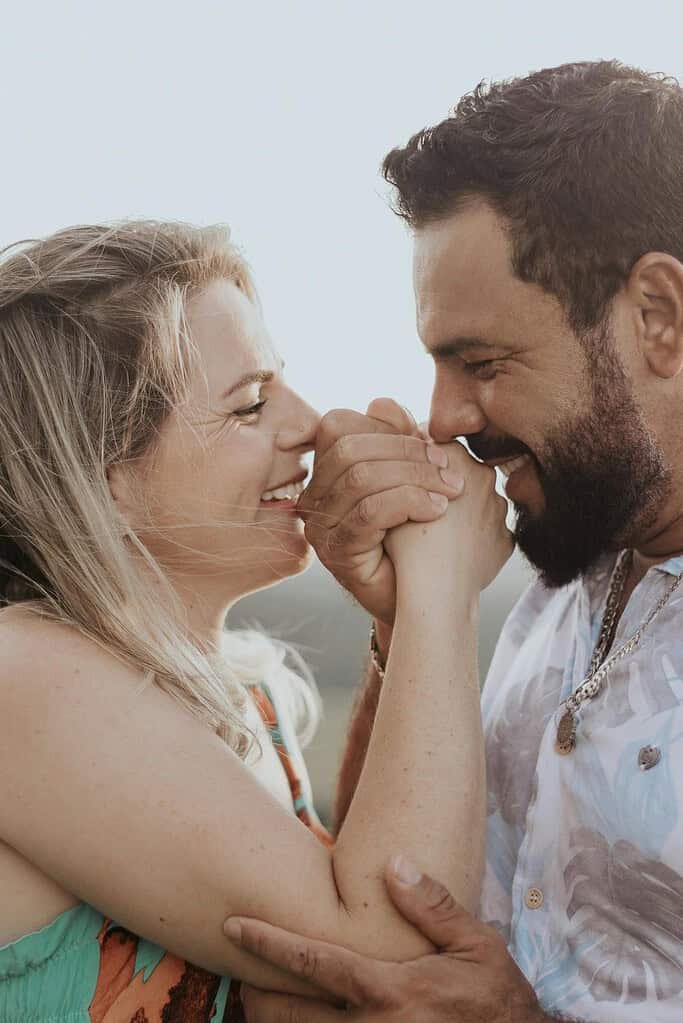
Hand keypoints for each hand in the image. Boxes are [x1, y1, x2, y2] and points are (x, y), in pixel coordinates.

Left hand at [226, 859, 545, 1022]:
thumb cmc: (498, 1002)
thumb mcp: (476, 945)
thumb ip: (432, 905)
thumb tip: (393, 863)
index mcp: (389, 990)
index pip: (314, 961)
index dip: (268, 942)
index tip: (235, 925)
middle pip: (288, 1014)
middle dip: (256, 993)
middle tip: (241, 972)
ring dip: (272, 1022)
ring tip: (257, 1002)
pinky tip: (301, 1021)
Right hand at [298, 398, 465, 624]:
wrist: (424, 602)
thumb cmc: (419, 539)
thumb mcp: (411, 480)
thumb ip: (397, 441)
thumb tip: (385, 402)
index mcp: (327, 472)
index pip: (339, 425)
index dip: (389, 428)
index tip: (435, 447)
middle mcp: (315, 497)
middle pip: (350, 447)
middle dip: (408, 452)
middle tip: (450, 470)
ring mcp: (321, 527)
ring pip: (361, 477)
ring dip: (415, 477)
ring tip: (450, 491)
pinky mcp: (338, 553)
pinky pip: (369, 511)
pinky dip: (408, 502)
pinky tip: (436, 510)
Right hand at [383, 443, 512, 594]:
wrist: (435, 589)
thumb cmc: (404, 542)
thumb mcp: (391, 490)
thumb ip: (404, 461)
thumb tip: (397, 423)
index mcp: (454, 455)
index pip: (437, 449)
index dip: (418, 468)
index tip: (407, 488)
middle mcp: (482, 474)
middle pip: (461, 473)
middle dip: (444, 488)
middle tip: (425, 513)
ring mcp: (498, 507)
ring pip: (477, 504)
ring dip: (462, 515)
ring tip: (439, 538)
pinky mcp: (507, 537)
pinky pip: (488, 532)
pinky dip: (474, 540)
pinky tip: (454, 554)